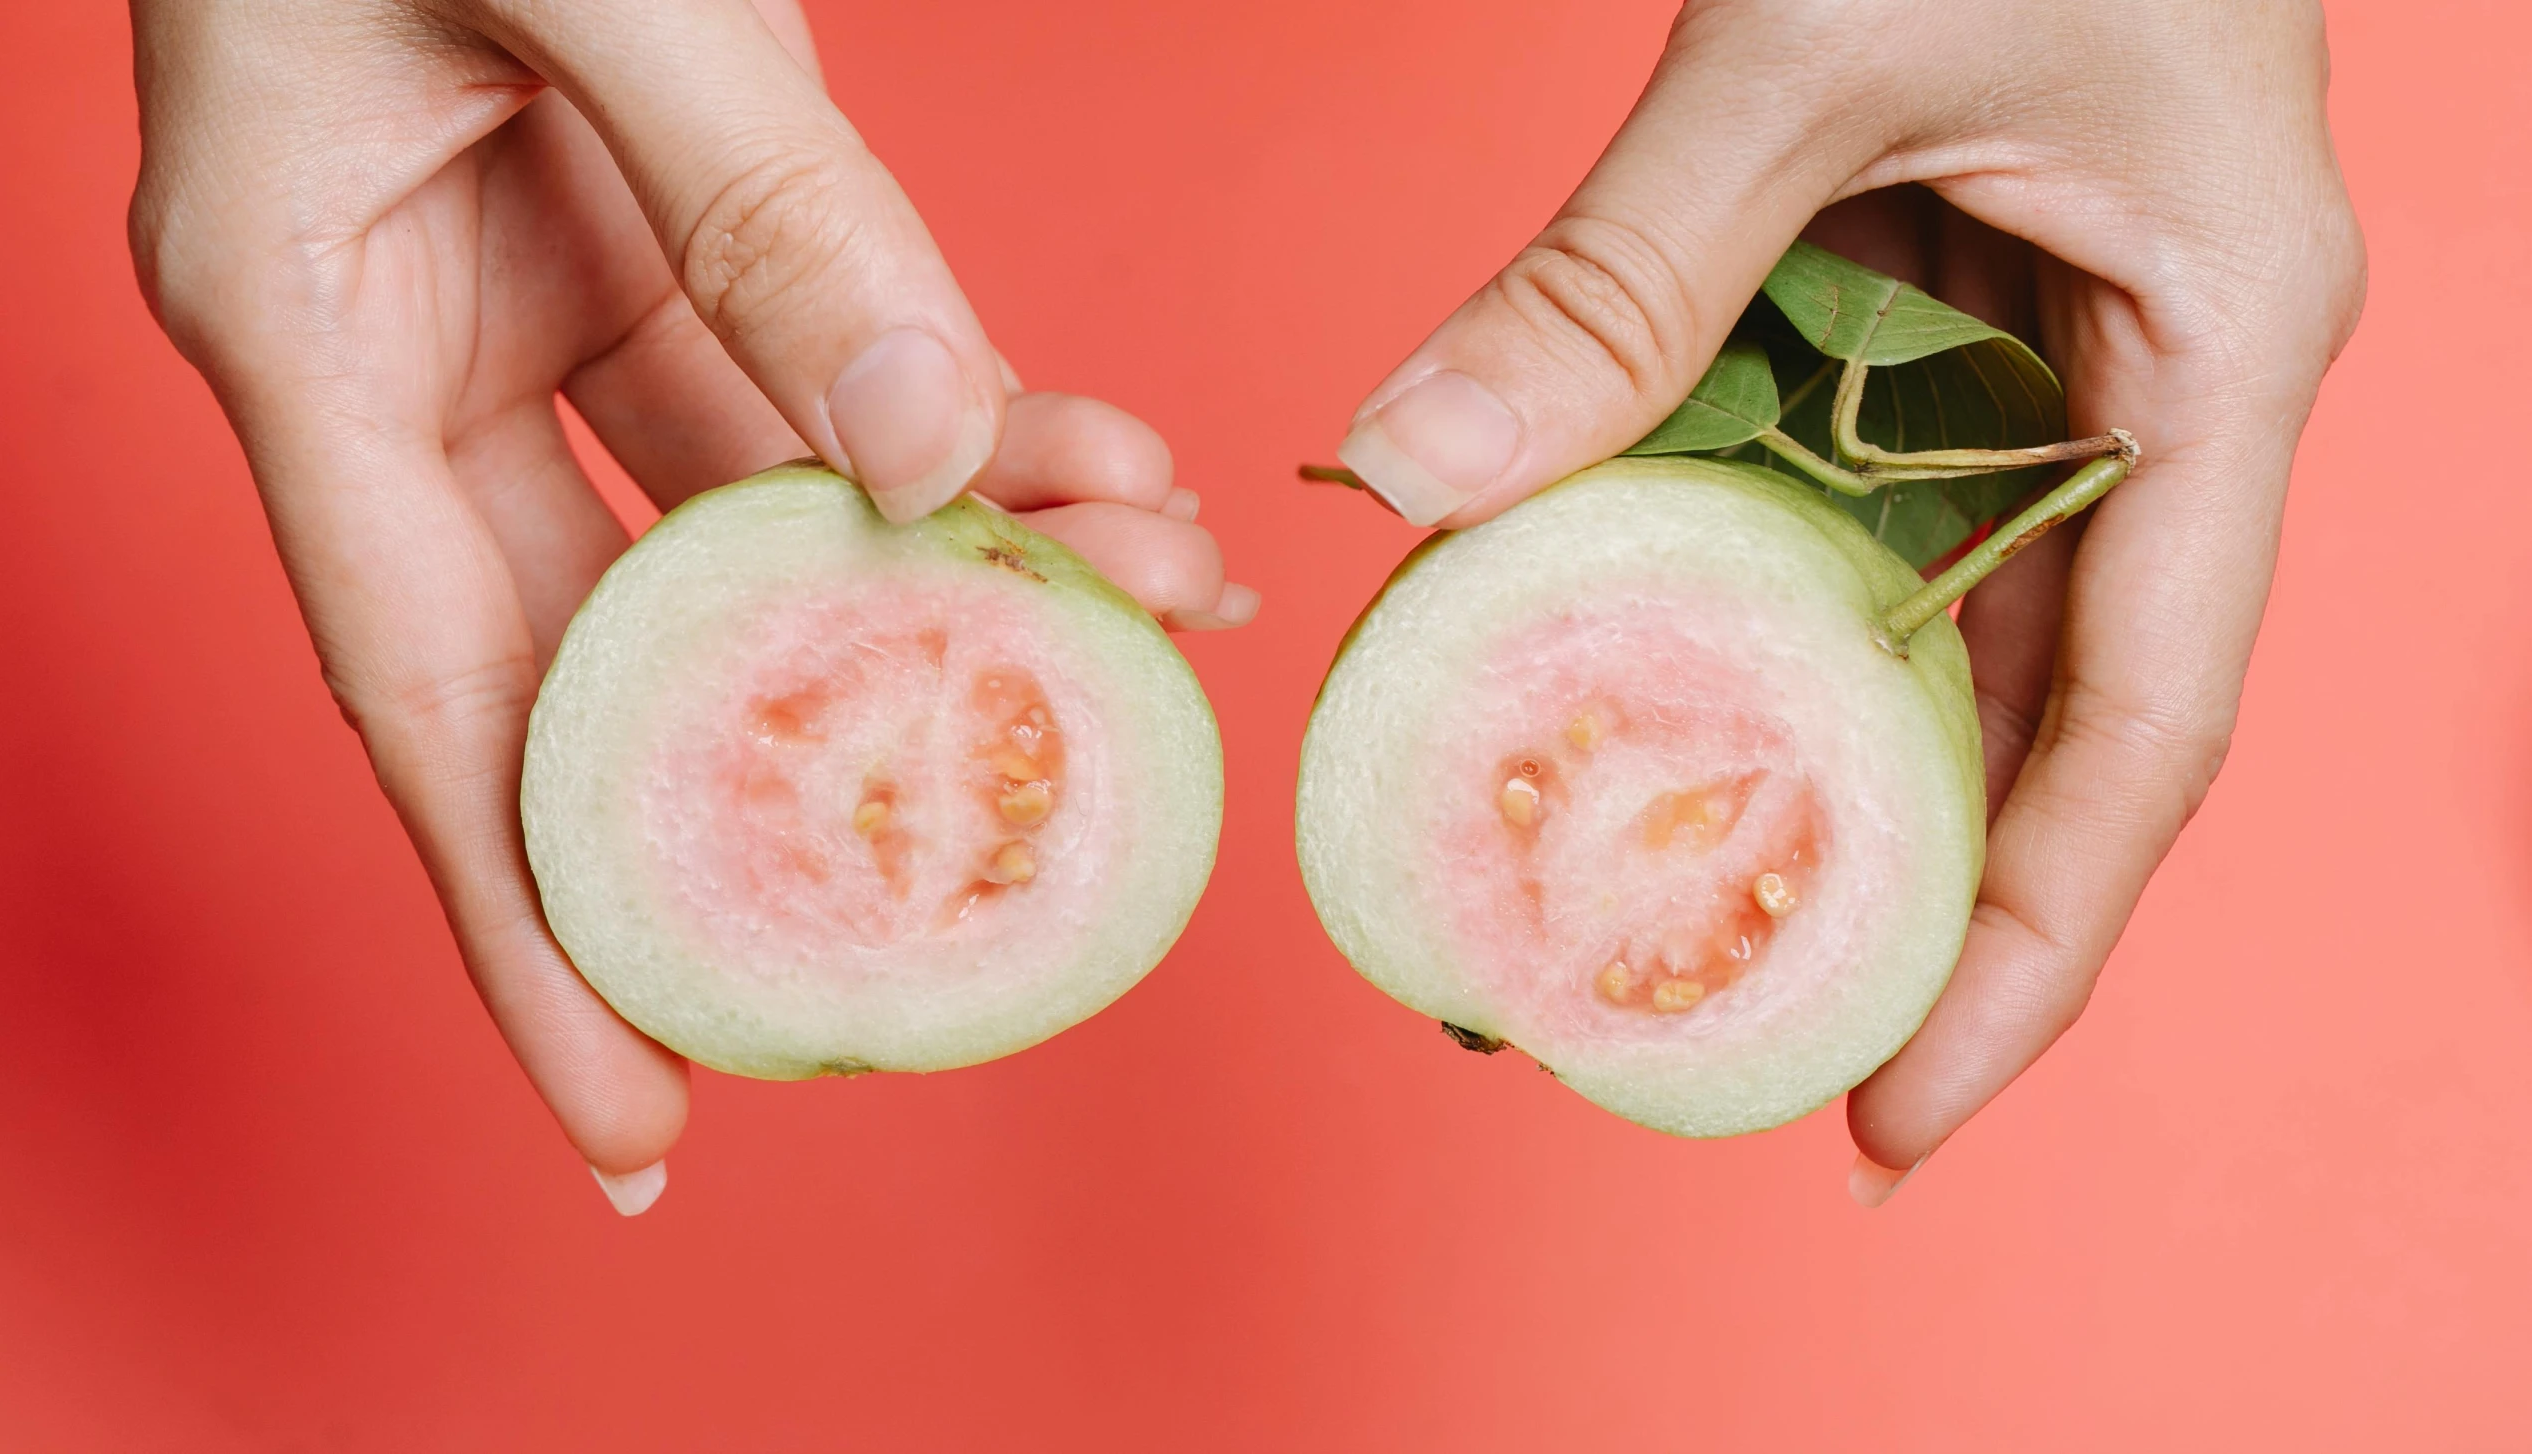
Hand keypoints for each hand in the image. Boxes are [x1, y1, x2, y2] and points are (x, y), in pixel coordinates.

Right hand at [129, 0, 1255, 1212]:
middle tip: (964, 916)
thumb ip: (762, 206)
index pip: (427, 701)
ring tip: (1144, 617)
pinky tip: (1090, 474)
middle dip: (788, 782)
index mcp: (307, 329)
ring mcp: (535, 288)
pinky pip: (812, 376)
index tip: (640, 1101)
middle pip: (601, 652)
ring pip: (750, 511)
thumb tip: (928, 449)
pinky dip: (951, 432)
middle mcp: (414, 348)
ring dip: (944, 575)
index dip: (535, 918)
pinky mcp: (646, 222)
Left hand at [1335, 0, 2363, 1201]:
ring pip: (1921, 609)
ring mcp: (2042, 349)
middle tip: (1726, 1043)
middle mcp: (2148, 385)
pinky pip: (1834, 484)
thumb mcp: (1816, 42)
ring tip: (1639, 889)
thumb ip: (1621, 269)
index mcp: (2217, 353)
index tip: (1897, 1114)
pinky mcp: (1935, 300)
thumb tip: (1402, 479)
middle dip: (1897, 894)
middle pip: (2037, 716)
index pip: (2145, 729)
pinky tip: (1599, 654)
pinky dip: (1719, 573)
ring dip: (1781, 740)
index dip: (2028, 951)